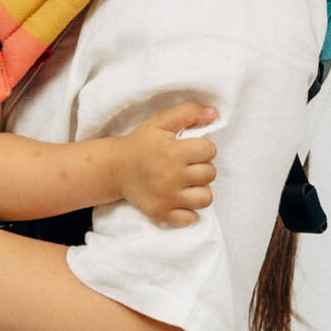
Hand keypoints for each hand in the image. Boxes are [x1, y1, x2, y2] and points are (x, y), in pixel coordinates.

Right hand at [115, 100, 217, 226]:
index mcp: (173, 152)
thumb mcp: (161, 121)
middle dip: (201, 167)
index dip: (203, 148)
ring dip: (199, 190)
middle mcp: (171, 176)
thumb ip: (188, 112)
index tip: (189, 149)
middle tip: (186, 166)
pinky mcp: (161, 213)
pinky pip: (190, 218)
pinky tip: (179, 199)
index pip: (210, 150)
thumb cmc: (141, 143)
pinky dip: (188, 211)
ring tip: (187, 183)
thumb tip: (214, 113)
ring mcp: (167, 198)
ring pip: (205, 198)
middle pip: (210, 174)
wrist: (115, 168)